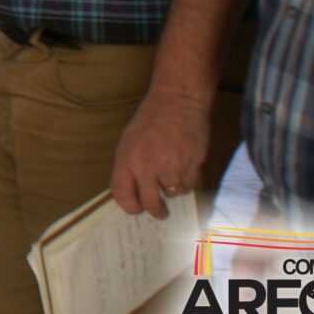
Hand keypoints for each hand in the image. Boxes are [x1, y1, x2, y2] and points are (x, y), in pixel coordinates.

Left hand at [109, 85, 210, 216]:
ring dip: (173, 189)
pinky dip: (186, 180)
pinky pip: (189, 185)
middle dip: (155, 211)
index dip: (129, 206)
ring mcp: (171, 167)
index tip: (136, 209)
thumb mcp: (130, 140)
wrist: (178, 100)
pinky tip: (184, 165)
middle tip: (160, 213)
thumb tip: (134, 190)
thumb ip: (130, 166)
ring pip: (173, 194)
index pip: (121, 194)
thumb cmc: (151, 118)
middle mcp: (147, 167)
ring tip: (173, 172)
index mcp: (127, 160)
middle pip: (150, 204)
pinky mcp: (191, 165)